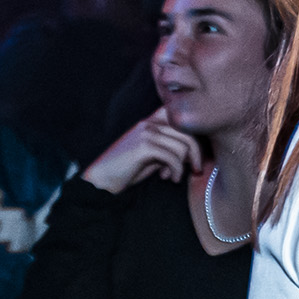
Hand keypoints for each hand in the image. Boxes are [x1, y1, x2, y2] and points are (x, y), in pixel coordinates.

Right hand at [84, 110, 201, 193]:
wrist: (102, 178)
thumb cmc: (129, 169)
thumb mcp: (153, 155)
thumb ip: (170, 148)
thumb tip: (195, 152)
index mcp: (152, 122)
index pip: (183, 120)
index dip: (196, 138)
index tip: (195, 158)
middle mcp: (150, 123)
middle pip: (189, 133)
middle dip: (197, 154)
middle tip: (195, 170)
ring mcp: (146, 133)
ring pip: (183, 146)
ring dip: (183, 165)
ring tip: (173, 176)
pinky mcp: (143, 146)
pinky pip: (173, 157)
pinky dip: (177, 171)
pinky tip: (169, 178)